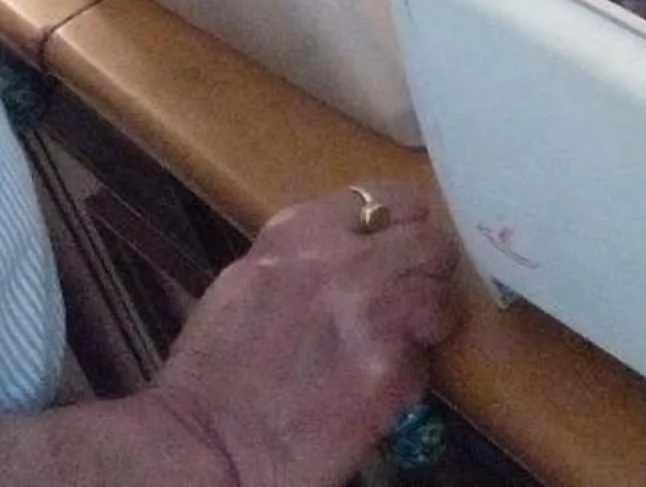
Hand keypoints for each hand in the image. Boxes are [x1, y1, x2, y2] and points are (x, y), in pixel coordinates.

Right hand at [144, 181, 463, 486]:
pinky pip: (424, 363)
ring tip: (401, 349)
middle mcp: (344, 260)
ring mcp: (373, 311)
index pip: (387, 199)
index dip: (401, 229)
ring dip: (429, 322)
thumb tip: (356, 253)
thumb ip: (307, 259)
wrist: (204, 445)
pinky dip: (407, 379)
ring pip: (441, 296)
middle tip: (415, 302)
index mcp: (300, 232)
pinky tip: (376, 395)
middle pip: (429, 241)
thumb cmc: (214, 371)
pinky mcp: (391, 368)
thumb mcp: (248, 283)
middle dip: (428, 272)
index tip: (400, 250)